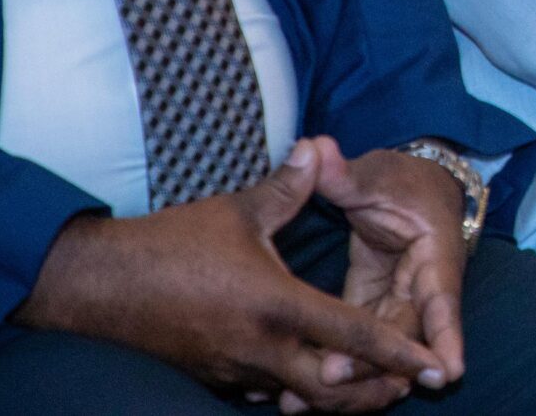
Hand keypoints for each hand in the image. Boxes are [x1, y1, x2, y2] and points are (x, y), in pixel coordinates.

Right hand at [12, 142, 442, 412]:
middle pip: (333, 389)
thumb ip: (289, 186)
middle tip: (412, 381)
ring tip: (375, 384)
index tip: (437, 367)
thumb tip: (321, 144)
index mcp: (276, 306)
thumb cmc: (171, 243)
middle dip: (376, 390)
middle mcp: (260, 348)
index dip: (400, 353)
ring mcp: (236, 370)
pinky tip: (316, 374)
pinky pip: (268, 392)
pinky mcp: (216, 378)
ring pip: (300, 398)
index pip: (354, 337)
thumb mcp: (237, 211)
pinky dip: (297, 389)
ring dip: (338, 394)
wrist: (98, 286)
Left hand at [305, 140, 470, 403]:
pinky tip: (303, 384)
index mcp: (435, 251)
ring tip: (305, 396)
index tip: (448, 372)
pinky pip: (358, 337)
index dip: (445, 335)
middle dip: (375, 361)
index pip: (443, 297)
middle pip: (405, 332)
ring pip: (380, 343)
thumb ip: (345, 172)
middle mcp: (422, 283)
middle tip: (330, 377)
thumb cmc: (403, 178)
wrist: (410, 184)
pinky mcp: (372, 303)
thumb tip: (315, 149)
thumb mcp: (377, 173)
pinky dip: (338, 358)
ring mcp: (397, 297)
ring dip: (352, 370)